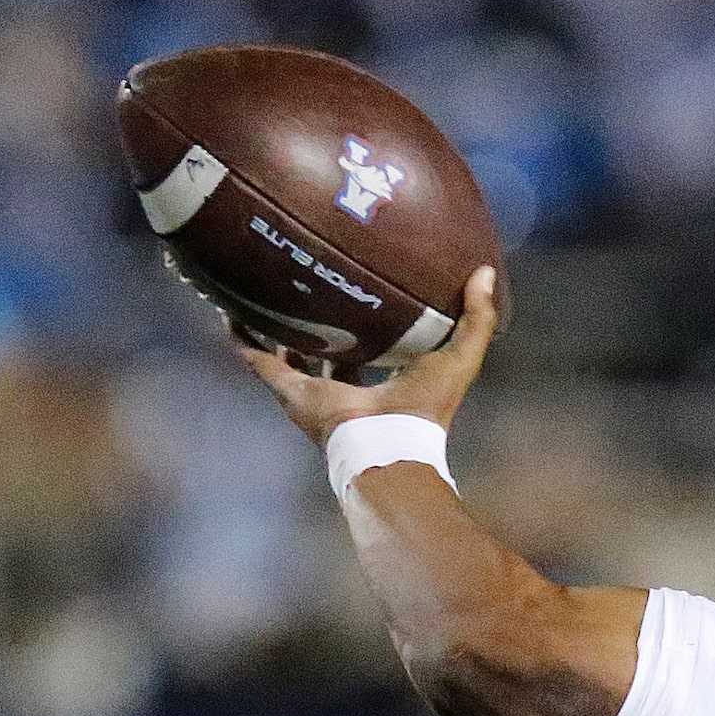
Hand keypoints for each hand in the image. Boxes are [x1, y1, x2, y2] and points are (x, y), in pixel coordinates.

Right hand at [230, 264, 500, 445]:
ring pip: (285, 350)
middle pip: (325, 346)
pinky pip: (256, 359)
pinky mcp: (289, 391)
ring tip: (260, 287)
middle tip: (307, 278)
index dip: (366, 316)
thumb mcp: (460, 356)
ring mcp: (312, 389)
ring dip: (273, 324)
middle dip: (317, 317)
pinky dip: (241, 337)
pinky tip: (228, 309)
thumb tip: (486, 272)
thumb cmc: (427, 408)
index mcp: (381, 378)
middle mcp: (344, 385)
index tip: (359, 286)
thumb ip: (477, 318)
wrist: (388, 443)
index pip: (371, 342)